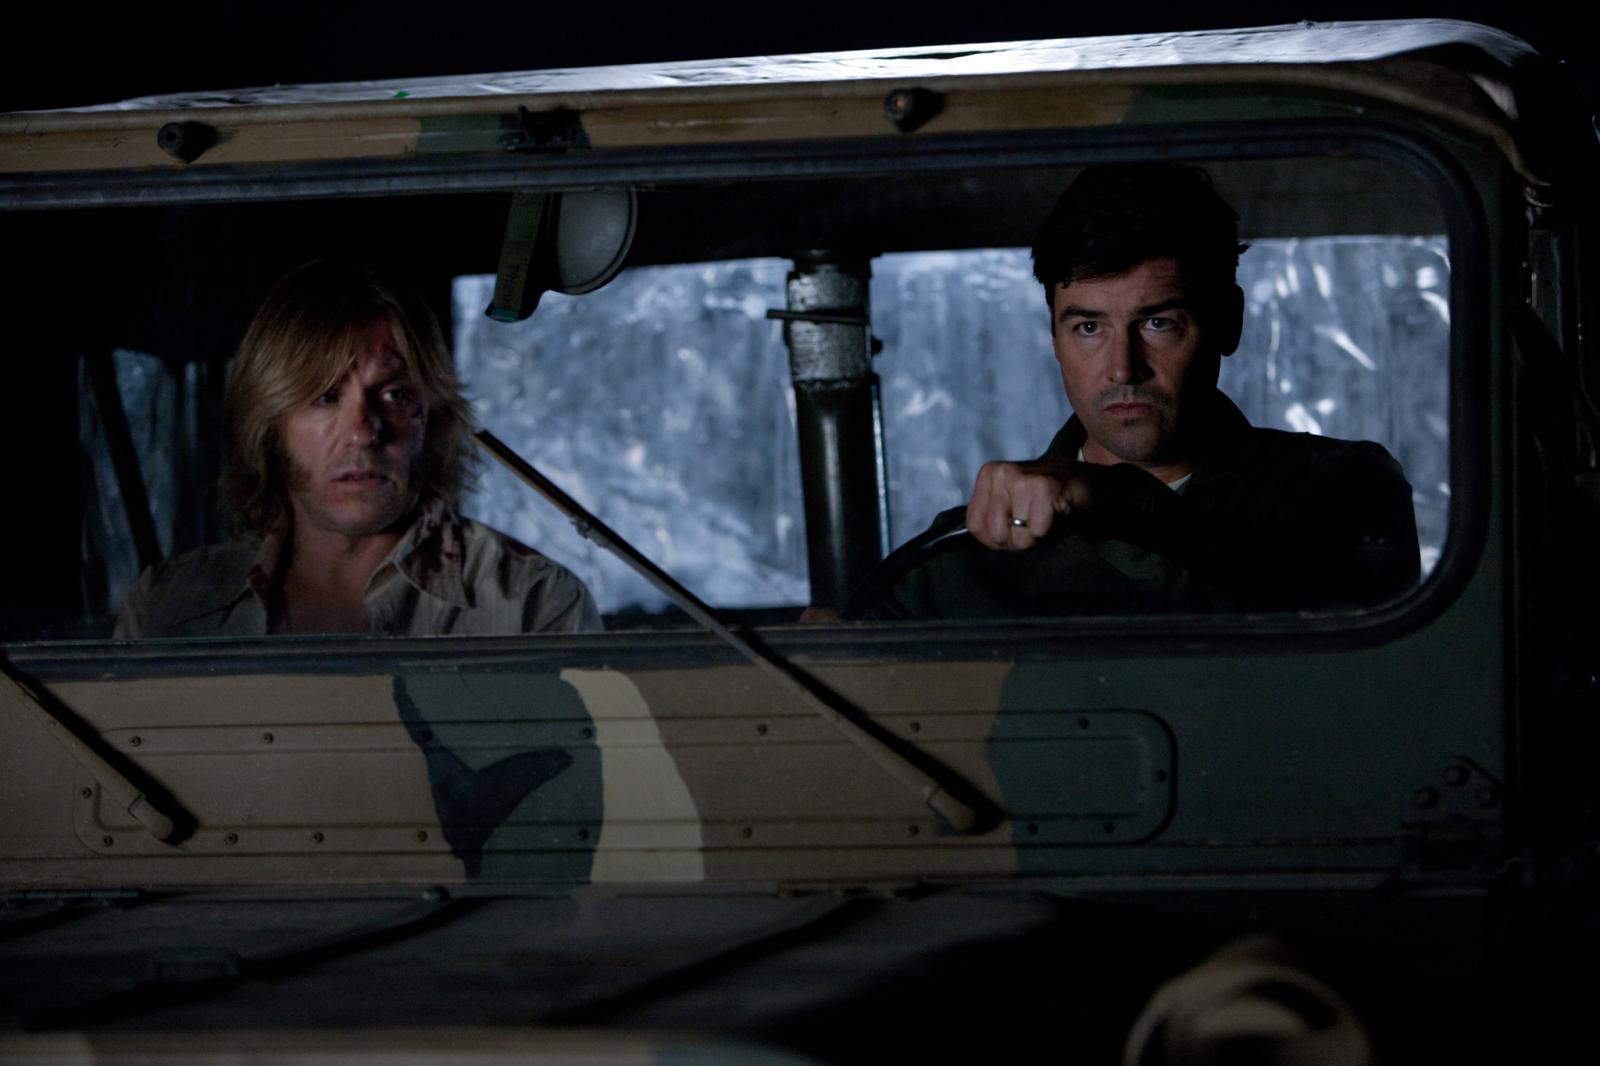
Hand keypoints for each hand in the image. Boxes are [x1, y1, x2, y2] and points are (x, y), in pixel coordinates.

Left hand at [966, 458, 1099, 549]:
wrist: (1085, 481)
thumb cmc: (1043, 498)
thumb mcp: (1008, 503)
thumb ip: (989, 518)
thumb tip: (982, 538)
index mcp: (987, 475)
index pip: (974, 527)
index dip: (995, 539)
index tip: (1014, 527)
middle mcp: (1000, 473)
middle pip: (996, 534)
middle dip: (1017, 539)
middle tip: (1033, 522)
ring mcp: (1021, 478)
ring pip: (1018, 535)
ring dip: (1035, 535)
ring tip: (1045, 516)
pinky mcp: (1044, 487)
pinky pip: (1038, 530)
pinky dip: (1049, 529)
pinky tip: (1056, 512)